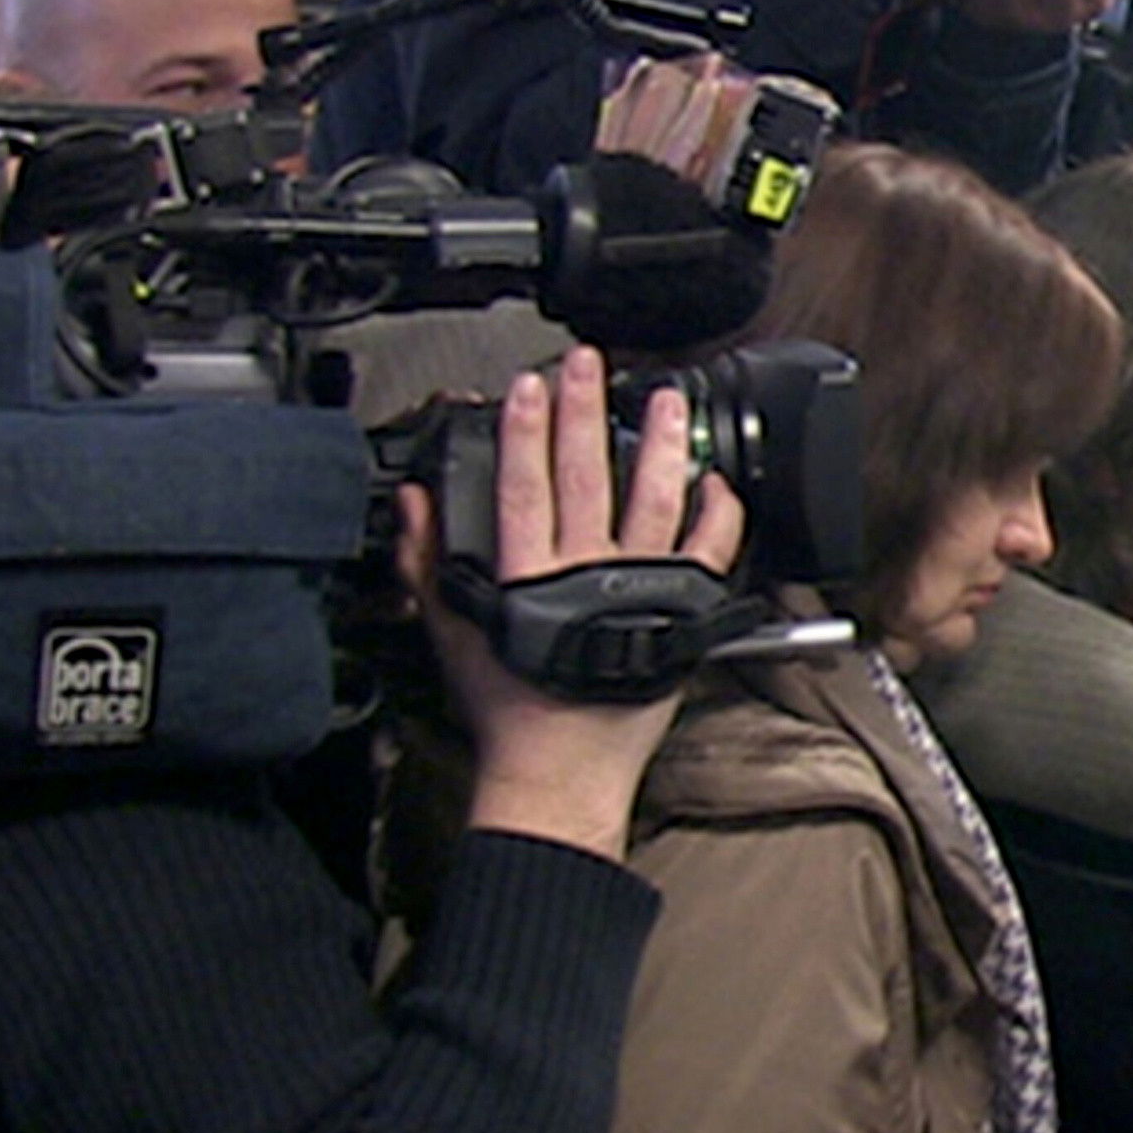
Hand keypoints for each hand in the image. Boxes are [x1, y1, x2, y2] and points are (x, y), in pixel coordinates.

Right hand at [406, 347, 745, 862]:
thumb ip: (426, 563)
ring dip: (659, 443)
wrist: (560, 768)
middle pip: (587, 475)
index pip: (523, 485)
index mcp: (527, 576)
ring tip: (664, 400)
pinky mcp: (682, 610)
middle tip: (590, 363)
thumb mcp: (451, 633)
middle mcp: (586, 574)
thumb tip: (414, 503)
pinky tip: (715, 479)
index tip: (529, 386)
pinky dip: (717, 513)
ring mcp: (640, 589)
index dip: (525, 431)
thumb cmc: (510, 708)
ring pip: (655, 500)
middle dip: (584, 412)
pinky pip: (711, 552)